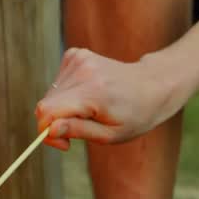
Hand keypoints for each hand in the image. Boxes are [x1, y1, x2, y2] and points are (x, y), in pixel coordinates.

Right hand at [35, 48, 184, 149]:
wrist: (151, 85)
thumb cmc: (135, 115)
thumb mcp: (110, 134)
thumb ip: (78, 130)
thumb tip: (49, 129)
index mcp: (93, 93)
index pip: (47, 111)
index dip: (47, 131)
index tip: (65, 144)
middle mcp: (83, 71)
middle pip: (46, 103)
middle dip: (55, 121)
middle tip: (79, 131)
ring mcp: (79, 59)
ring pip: (51, 93)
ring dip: (62, 107)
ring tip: (88, 110)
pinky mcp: (76, 54)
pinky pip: (57, 81)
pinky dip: (66, 93)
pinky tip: (86, 94)